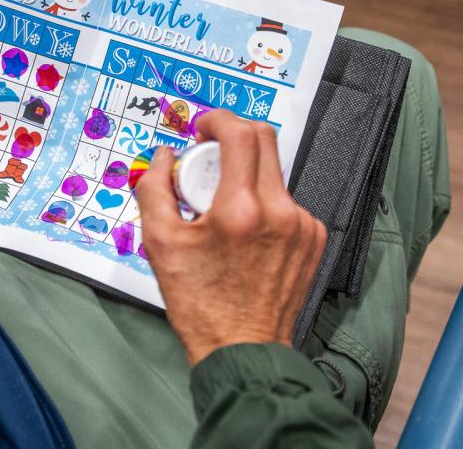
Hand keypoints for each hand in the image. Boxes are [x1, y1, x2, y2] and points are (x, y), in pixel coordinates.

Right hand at [134, 110, 327, 365]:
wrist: (242, 348)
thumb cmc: (200, 303)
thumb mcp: (158, 243)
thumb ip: (155, 188)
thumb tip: (163, 157)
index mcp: (241, 210)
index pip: (240, 134)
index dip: (217, 120)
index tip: (202, 129)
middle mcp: (280, 212)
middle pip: (264, 141)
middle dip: (231, 139)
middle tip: (207, 162)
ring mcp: (303, 226)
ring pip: (273, 173)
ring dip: (244, 176)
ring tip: (220, 211)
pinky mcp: (313, 240)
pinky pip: (286, 201)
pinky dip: (262, 203)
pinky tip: (244, 233)